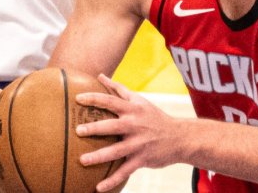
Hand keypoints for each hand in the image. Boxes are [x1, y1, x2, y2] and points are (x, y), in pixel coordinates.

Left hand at [73, 74, 182, 191]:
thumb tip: (101, 76)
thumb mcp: (140, 100)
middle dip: (95, 128)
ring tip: (82, 160)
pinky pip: (124, 172)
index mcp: (133, 109)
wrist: (180, 137)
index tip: (77, 99)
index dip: (94, 99)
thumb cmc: (154, 117)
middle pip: (112, 126)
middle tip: (78, 130)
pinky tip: (98, 188)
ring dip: (99, 156)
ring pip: (117, 151)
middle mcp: (135, 125)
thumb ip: (119, 89)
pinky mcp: (142, 159)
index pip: (111, 101)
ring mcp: (138, 144)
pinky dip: (112, 181)